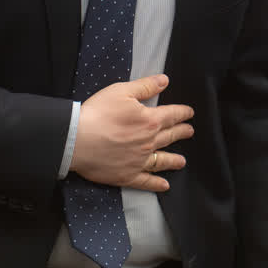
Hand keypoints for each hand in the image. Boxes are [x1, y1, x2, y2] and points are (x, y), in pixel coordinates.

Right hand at [72, 74, 193, 191]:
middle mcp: (148, 142)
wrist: (77, 139)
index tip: (189, 113)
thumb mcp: (121, 91)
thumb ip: (145, 86)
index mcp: (149, 121)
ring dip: (174, 160)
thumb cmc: (97, 113)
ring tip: (182, 161)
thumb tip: (164, 81)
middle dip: (181, 133)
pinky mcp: (127, 175)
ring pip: (162, 160)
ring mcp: (139, 161)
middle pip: (170, 136)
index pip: (172, 115)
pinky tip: (164, 185)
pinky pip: (146, 181)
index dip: (182, 113)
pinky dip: (156, 184)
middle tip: (189, 132)